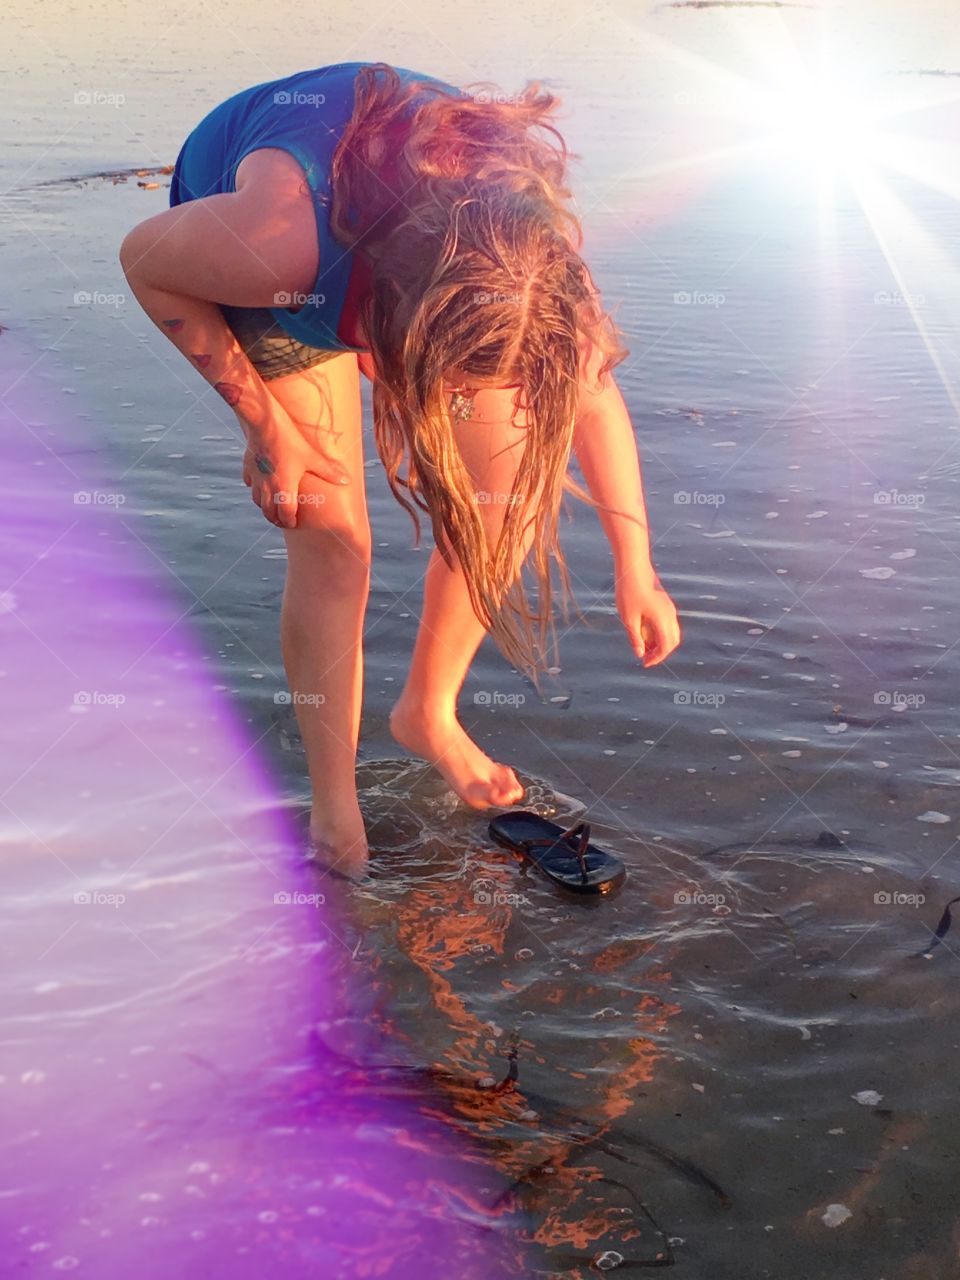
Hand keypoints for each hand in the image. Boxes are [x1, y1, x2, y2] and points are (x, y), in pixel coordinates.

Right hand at [236, 408, 347, 528]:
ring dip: (266, 506)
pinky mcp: (247, 467)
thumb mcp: (311, 456)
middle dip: (277, 519)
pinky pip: (249, 484)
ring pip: (257, 501)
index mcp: (283, 489)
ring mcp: (255, 478)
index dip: (290, 522)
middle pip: (269, 513)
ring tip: (274, 505)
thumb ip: (328, 471)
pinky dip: (255, 488)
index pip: (285, 515)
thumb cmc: (288, 440)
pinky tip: (262, 483)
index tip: (294, 523)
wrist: (263, 422)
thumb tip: (347, 481)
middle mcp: (266, 488)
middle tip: (285, 519)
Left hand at [615, 568, 681, 665]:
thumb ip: (635, 638)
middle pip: (672, 641)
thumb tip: (640, 654)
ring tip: (643, 645)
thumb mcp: (628, 618)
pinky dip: (659, 632)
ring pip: (671, 631)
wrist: (633, 566)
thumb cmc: (628, 592)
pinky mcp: (664, 602)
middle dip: (660, 651)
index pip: (666, 646)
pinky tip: (644, 631)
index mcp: (663, 620)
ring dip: (660, 641)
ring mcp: (669, 607)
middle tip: (645, 657)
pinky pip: (667, 622)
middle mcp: (670, 614)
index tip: (644, 663)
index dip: (656, 658)